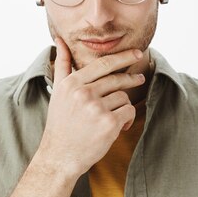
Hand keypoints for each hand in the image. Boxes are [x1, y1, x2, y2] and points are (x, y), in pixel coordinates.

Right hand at [36, 38, 144, 177]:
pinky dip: (127, 120)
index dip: (122, 57)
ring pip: (123, 97)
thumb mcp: (57, 91)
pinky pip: (128, 112)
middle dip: (131, 79)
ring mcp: (96, 108)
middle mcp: (83, 93)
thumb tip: (59, 40)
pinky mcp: (108, 123)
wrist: (60, 156)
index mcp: (71, 83)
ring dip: (122, 107)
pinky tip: (117, 127)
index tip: (136, 53)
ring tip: (112, 118)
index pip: (102, 64)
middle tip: (140, 79)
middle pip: (116, 79)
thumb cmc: (60, 123)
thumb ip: (61, 64)